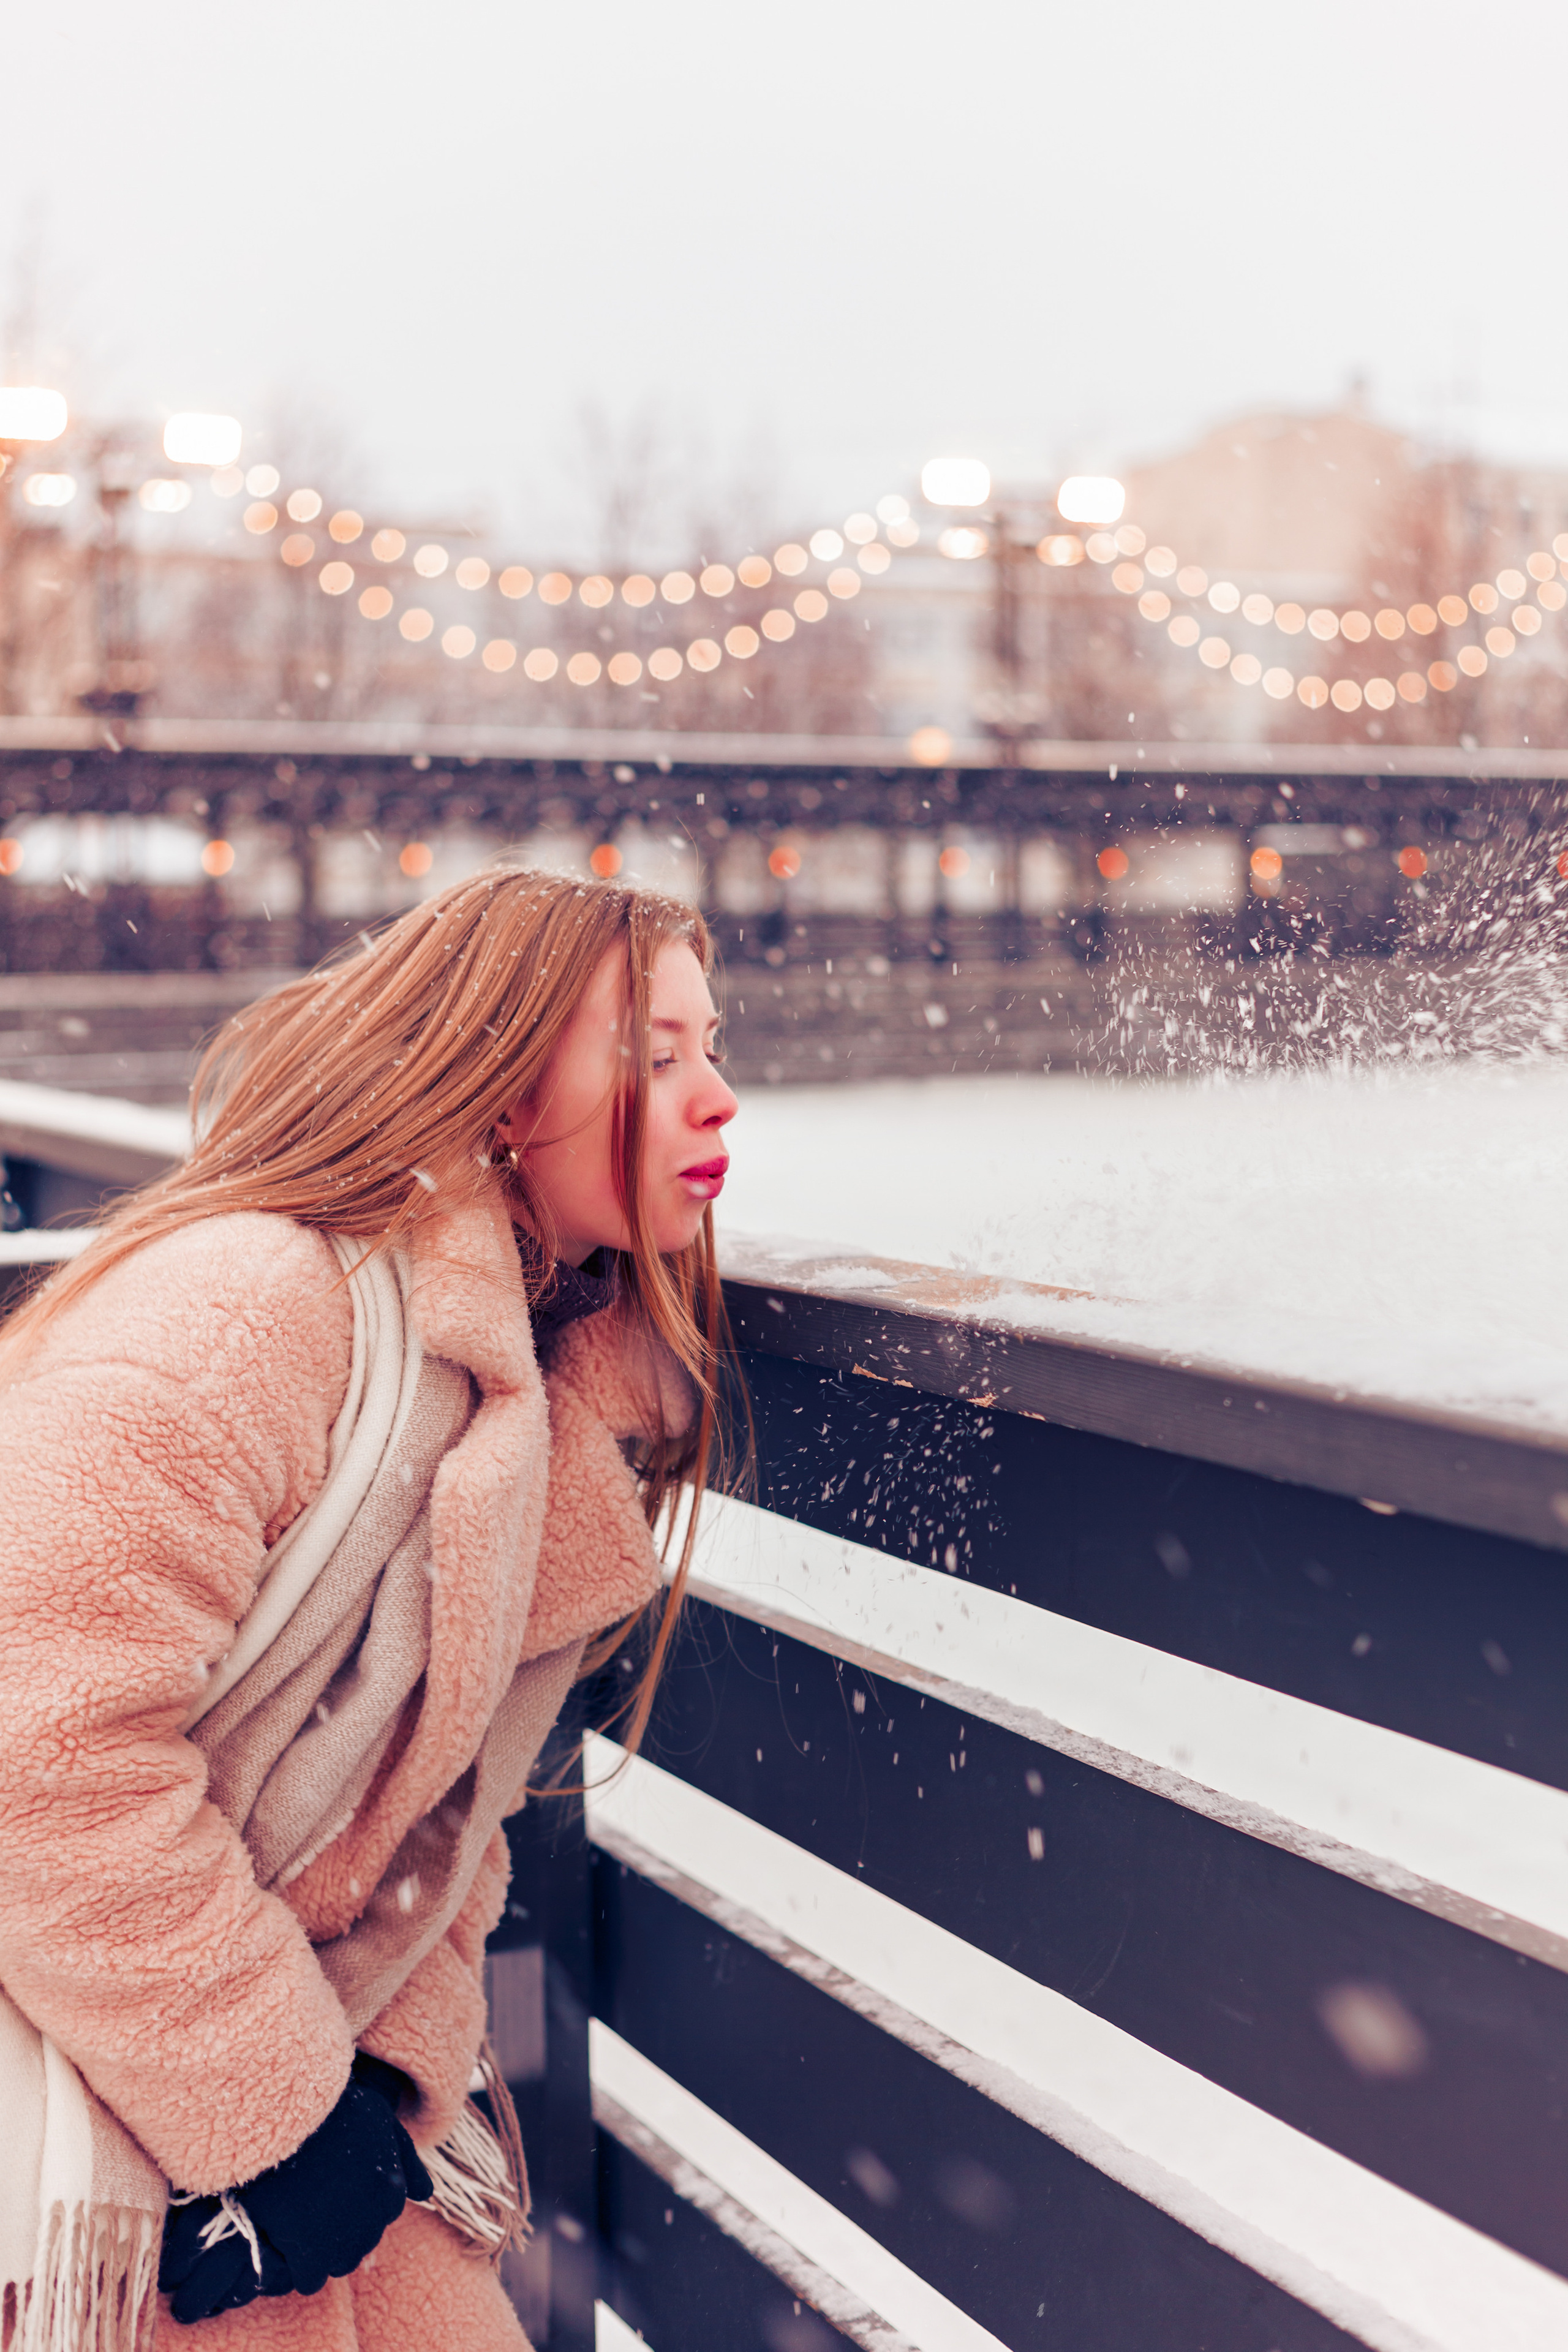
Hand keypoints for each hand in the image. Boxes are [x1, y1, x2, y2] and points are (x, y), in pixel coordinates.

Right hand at [160, 2055, 432, 2321]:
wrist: (287, 2113)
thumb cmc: (334, 2111)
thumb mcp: (381, 2122)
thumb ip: (406, 2160)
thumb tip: (426, 2195)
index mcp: (392, 2191)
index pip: (383, 2216)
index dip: (360, 2203)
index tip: (339, 2188)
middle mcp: (374, 2220)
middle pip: (362, 2245)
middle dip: (344, 2230)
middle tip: (317, 2204)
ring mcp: (341, 2239)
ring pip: (339, 2265)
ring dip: (324, 2251)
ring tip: (303, 2221)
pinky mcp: (307, 2251)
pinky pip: (310, 2281)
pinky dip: (300, 2269)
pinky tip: (288, 2243)